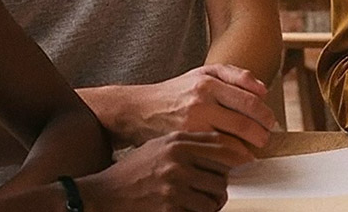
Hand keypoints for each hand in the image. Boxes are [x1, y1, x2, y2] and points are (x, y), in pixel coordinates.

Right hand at [74, 131, 255, 211]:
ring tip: (201, 201)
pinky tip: (188, 208)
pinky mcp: (170, 207)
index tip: (244, 162)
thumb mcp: (159, 146)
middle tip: (215, 188)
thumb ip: (189, 142)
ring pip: (215, 196)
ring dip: (212, 202)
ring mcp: (174, 185)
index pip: (222, 147)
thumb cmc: (132, 171)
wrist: (103, 195)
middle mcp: (177, 161)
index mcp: (177, 143)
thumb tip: (224, 145)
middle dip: (221, 185)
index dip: (238, 157)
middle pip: (222, 174)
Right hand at [93, 64, 275, 150]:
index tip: (269, 123)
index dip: (264, 116)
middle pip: (243, 124)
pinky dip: (225, 159)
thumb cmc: (175, 92)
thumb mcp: (204, 73)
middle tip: (264, 139)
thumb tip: (263, 91)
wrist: (139, 109)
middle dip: (259, 135)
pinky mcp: (181, 143)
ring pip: (230, 144)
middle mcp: (199, 103)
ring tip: (249, 151)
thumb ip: (236, 76)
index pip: (249, 101)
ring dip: (245, 150)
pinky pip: (211, 155)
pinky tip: (229, 159)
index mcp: (208, 84)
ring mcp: (189, 125)